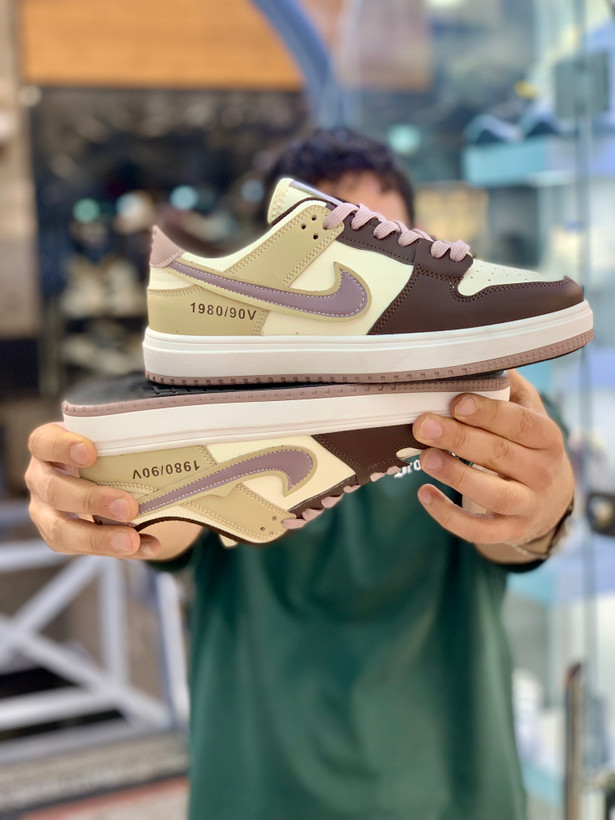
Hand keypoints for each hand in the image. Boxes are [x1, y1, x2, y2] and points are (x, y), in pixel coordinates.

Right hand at [26, 422, 160, 558]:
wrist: (104, 481)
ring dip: (100, 538)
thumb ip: (123, 445)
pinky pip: (84, 550)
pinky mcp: (59, 537)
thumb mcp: (108, 443)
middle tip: (128, 507)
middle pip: (54, 491)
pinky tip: (147, 546)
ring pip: (60, 529)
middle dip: (92, 500)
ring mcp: (45, 511)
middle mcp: (41, 479)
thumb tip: (167, 451)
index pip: (43, 442)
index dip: (62, 447)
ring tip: (132, 540)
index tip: (90, 453)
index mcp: (48, 447)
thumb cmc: (106, 454)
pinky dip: (119, 550)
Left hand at [412, 370, 573, 559]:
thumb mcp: (527, 412)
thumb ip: (506, 386)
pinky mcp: (508, 531)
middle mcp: (541, 472)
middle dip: (459, 438)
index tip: (457, 402)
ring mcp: (527, 505)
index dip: (489, 413)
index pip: (521, 424)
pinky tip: (423, 494)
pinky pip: (479, 529)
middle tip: (423, 425)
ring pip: (493, 494)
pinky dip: (449, 517)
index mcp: (546, 437)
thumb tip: (475, 353)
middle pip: (501, 455)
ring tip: (425, 458)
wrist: (550, 499)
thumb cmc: (526, 445)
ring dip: (457, 475)